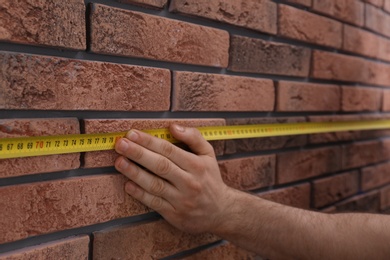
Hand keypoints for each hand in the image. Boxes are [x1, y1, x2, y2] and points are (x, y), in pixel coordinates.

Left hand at [114, 124, 232, 232]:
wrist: (220, 211)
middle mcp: (189, 182)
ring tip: (119, 162)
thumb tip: (173, 126)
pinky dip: (140, 194)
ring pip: (155, 185)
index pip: (169, 150)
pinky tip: (127, 184)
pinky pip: (154, 202)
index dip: (149, 141)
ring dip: (135, 173)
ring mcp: (181, 199)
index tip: (132, 133)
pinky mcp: (174, 214)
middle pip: (160, 166)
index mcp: (197, 165)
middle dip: (138, 153)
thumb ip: (193, 137)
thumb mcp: (208, 154)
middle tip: (120, 144)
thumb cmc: (210, 178)